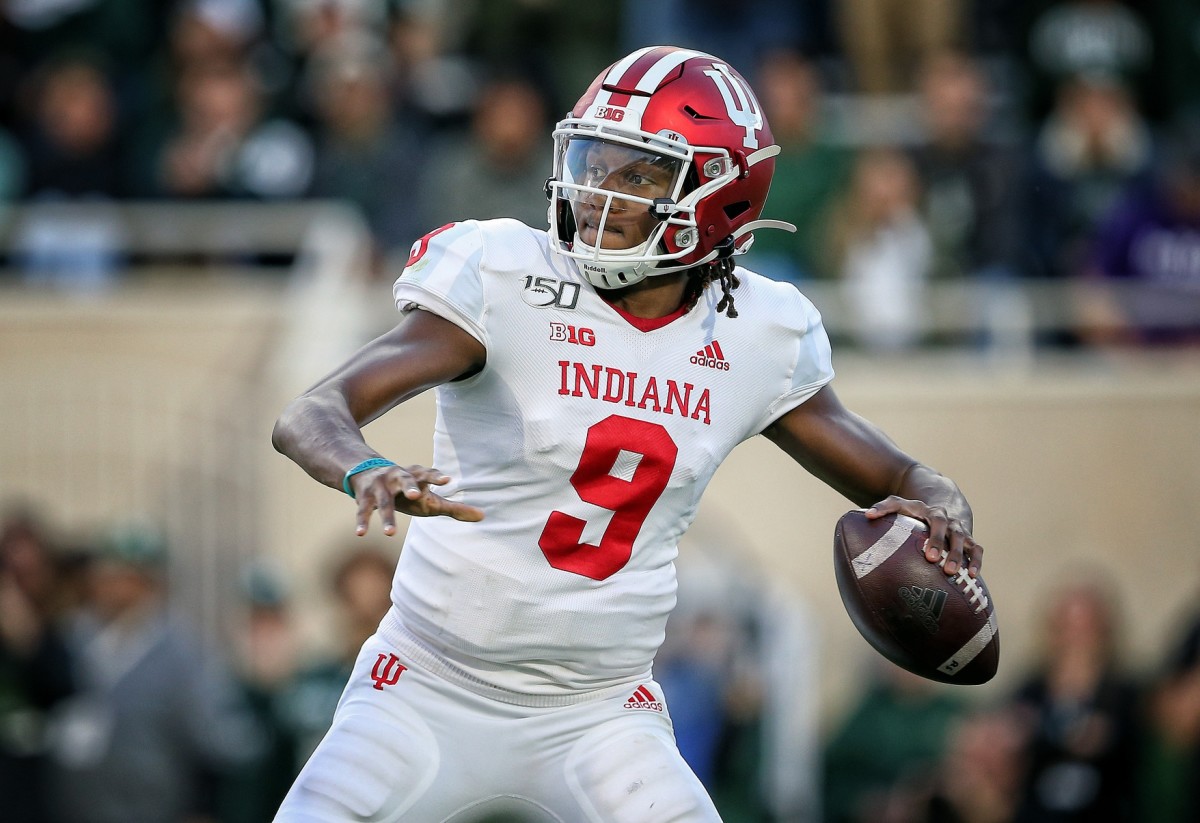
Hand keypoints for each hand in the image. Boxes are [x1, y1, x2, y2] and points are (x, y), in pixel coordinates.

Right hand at [350, 464, 483, 535]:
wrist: (367, 472)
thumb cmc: (409, 490)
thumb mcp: (430, 497)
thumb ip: (454, 508)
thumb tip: (484, 516)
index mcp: (416, 476)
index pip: (428, 474)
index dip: (436, 476)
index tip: (447, 480)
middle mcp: (397, 477)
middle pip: (405, 480)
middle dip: (410, 486)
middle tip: (417, 494)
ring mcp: (380, 487)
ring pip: (384, 502)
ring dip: (387, 516)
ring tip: (391, 534)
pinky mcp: (365, 498)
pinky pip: (364, 511)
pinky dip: (362, 522)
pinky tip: (361, 534)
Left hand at [865, 495, 980, 577]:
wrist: (943, 508)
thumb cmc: (914, 513)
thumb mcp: (899, 505)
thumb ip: (884, 508)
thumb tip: (866, 515)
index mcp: (927, 510)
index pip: (925, 515)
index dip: (928, 533)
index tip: (921, 550)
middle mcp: (945, 518)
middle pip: (945, 527)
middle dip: (938, 542)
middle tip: (932, 559)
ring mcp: (958, 529)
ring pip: (962, 539)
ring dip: (958, 555)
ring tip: (952, 572)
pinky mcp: (969, 539)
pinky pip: (976, 549)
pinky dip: (976, 561)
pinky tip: (974, 576)